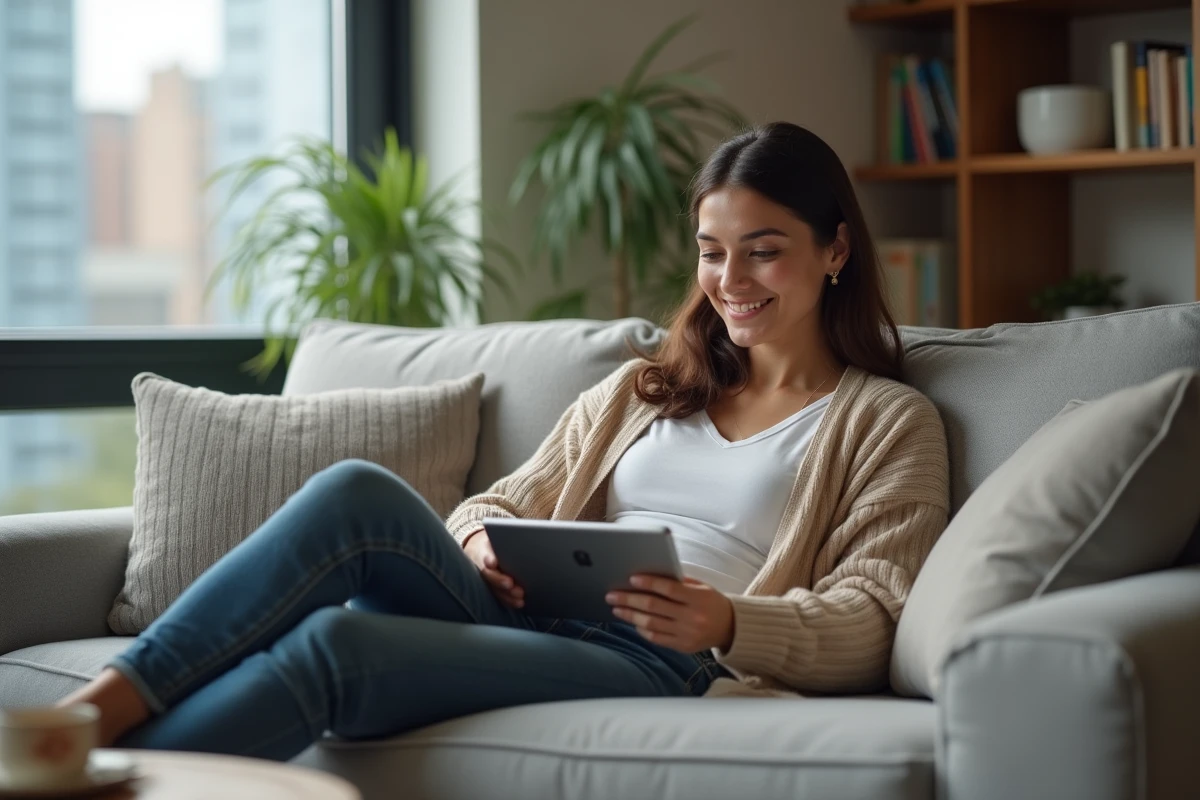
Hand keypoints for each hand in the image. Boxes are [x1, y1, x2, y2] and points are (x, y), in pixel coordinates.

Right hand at [463, 528, 524, 608]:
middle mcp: (484, 567)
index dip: (488, 559)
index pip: (484, 554)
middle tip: (510, 583)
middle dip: (499, 580)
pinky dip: (510, 601)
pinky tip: (521, 602)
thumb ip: (509, 535)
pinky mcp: (495, 589)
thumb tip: (529, 534)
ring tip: (520, 596)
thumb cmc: (498, 541)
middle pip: (489, 575)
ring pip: (494, 589)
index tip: (492, 562)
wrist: (484, 549)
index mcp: (484, 550)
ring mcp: (488, 580)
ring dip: (507, 594)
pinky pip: (501, 597)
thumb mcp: (500, 534)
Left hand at [606, 575, 733, 651]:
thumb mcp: (701, 587)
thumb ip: (679, 582)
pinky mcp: (683, 646)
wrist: (731, 627)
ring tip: (616, 608)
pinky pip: (657, 638)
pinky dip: (643, 630)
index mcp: (698, 598)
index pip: (669, 589)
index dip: (649, 583)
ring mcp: (687, 633)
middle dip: (630, 599)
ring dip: (630, 615)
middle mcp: (692, 617)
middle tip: (612, 594)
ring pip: (652, 623)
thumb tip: (649, 575)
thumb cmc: (711, 601)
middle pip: (654, 606)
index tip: (631, 578)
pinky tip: (633, 622)